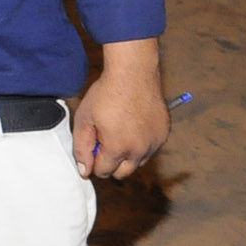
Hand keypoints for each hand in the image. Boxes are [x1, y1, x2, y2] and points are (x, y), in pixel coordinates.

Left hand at [73, 38, 169, 179]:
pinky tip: (132, 124)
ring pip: (138, 162)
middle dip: (110, 162)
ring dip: (127, 154)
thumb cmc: (106, 93)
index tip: (92, 146)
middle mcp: (140, 150)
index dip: (93, 161)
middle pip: (123, 173)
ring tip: (117, 130)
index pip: (104, 171)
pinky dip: (141, 143)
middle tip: (103, 140)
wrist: (133, 73)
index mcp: (118, 148)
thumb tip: (84, 171)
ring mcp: (154, 143)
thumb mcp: (84, 119)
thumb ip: (81, 148)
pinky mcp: (164, 133)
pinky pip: (151, 148)